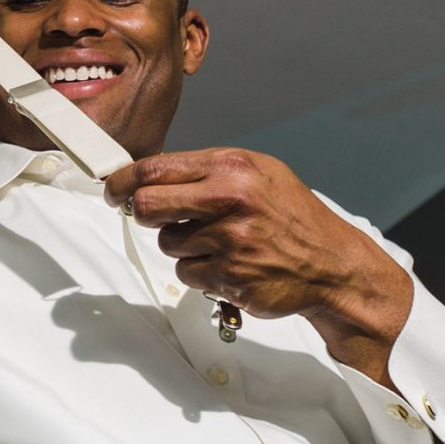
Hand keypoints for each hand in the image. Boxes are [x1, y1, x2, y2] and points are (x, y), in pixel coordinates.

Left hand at [104, 149, 412, 368]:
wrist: (330, 264)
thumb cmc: (291, 217)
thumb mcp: (259, 174)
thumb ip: (207, 173)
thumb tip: (150, 178)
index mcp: (234, 167)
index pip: (157, 168)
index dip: (125, 181)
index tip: (114, 189)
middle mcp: (230, 200)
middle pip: (149, 206)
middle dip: (146, 214)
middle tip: (157, 218)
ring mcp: (229, 241)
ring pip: (168, 245)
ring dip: (184, 248)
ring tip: (220, 243)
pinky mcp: (228, 277)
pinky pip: (187, 275)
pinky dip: (201, 273)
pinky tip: (229, 265)